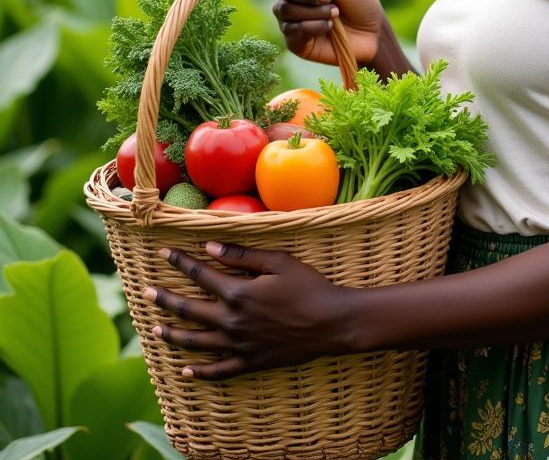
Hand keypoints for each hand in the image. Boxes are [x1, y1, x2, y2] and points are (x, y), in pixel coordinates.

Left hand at [144, 241, 356, 379]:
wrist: (331, 323)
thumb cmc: (309, 286)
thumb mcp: (279, 262)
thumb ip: (242, 255)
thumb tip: (210, 246)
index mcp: (238, 292)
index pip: (200, 274)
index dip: (180, 262)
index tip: (163, 253)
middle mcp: (232, 321)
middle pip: (189, 310)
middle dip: (165, 299)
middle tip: (147, 293)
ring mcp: (239, 345)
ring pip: (196, 342)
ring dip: (173, 335)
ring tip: (155, 330)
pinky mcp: (250, 362)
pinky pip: (219, 371)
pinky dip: (200, 372)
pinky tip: (186, 371)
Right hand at [270, 0, 383, 66]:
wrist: (373, 34)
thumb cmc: (360, 4)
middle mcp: (291, 2)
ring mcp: (291, 23)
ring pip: (285, 10)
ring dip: (315, 11)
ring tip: (335, 14)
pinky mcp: (296, 43)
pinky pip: (293, 31)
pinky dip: (314, 26)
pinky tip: (329, 27)